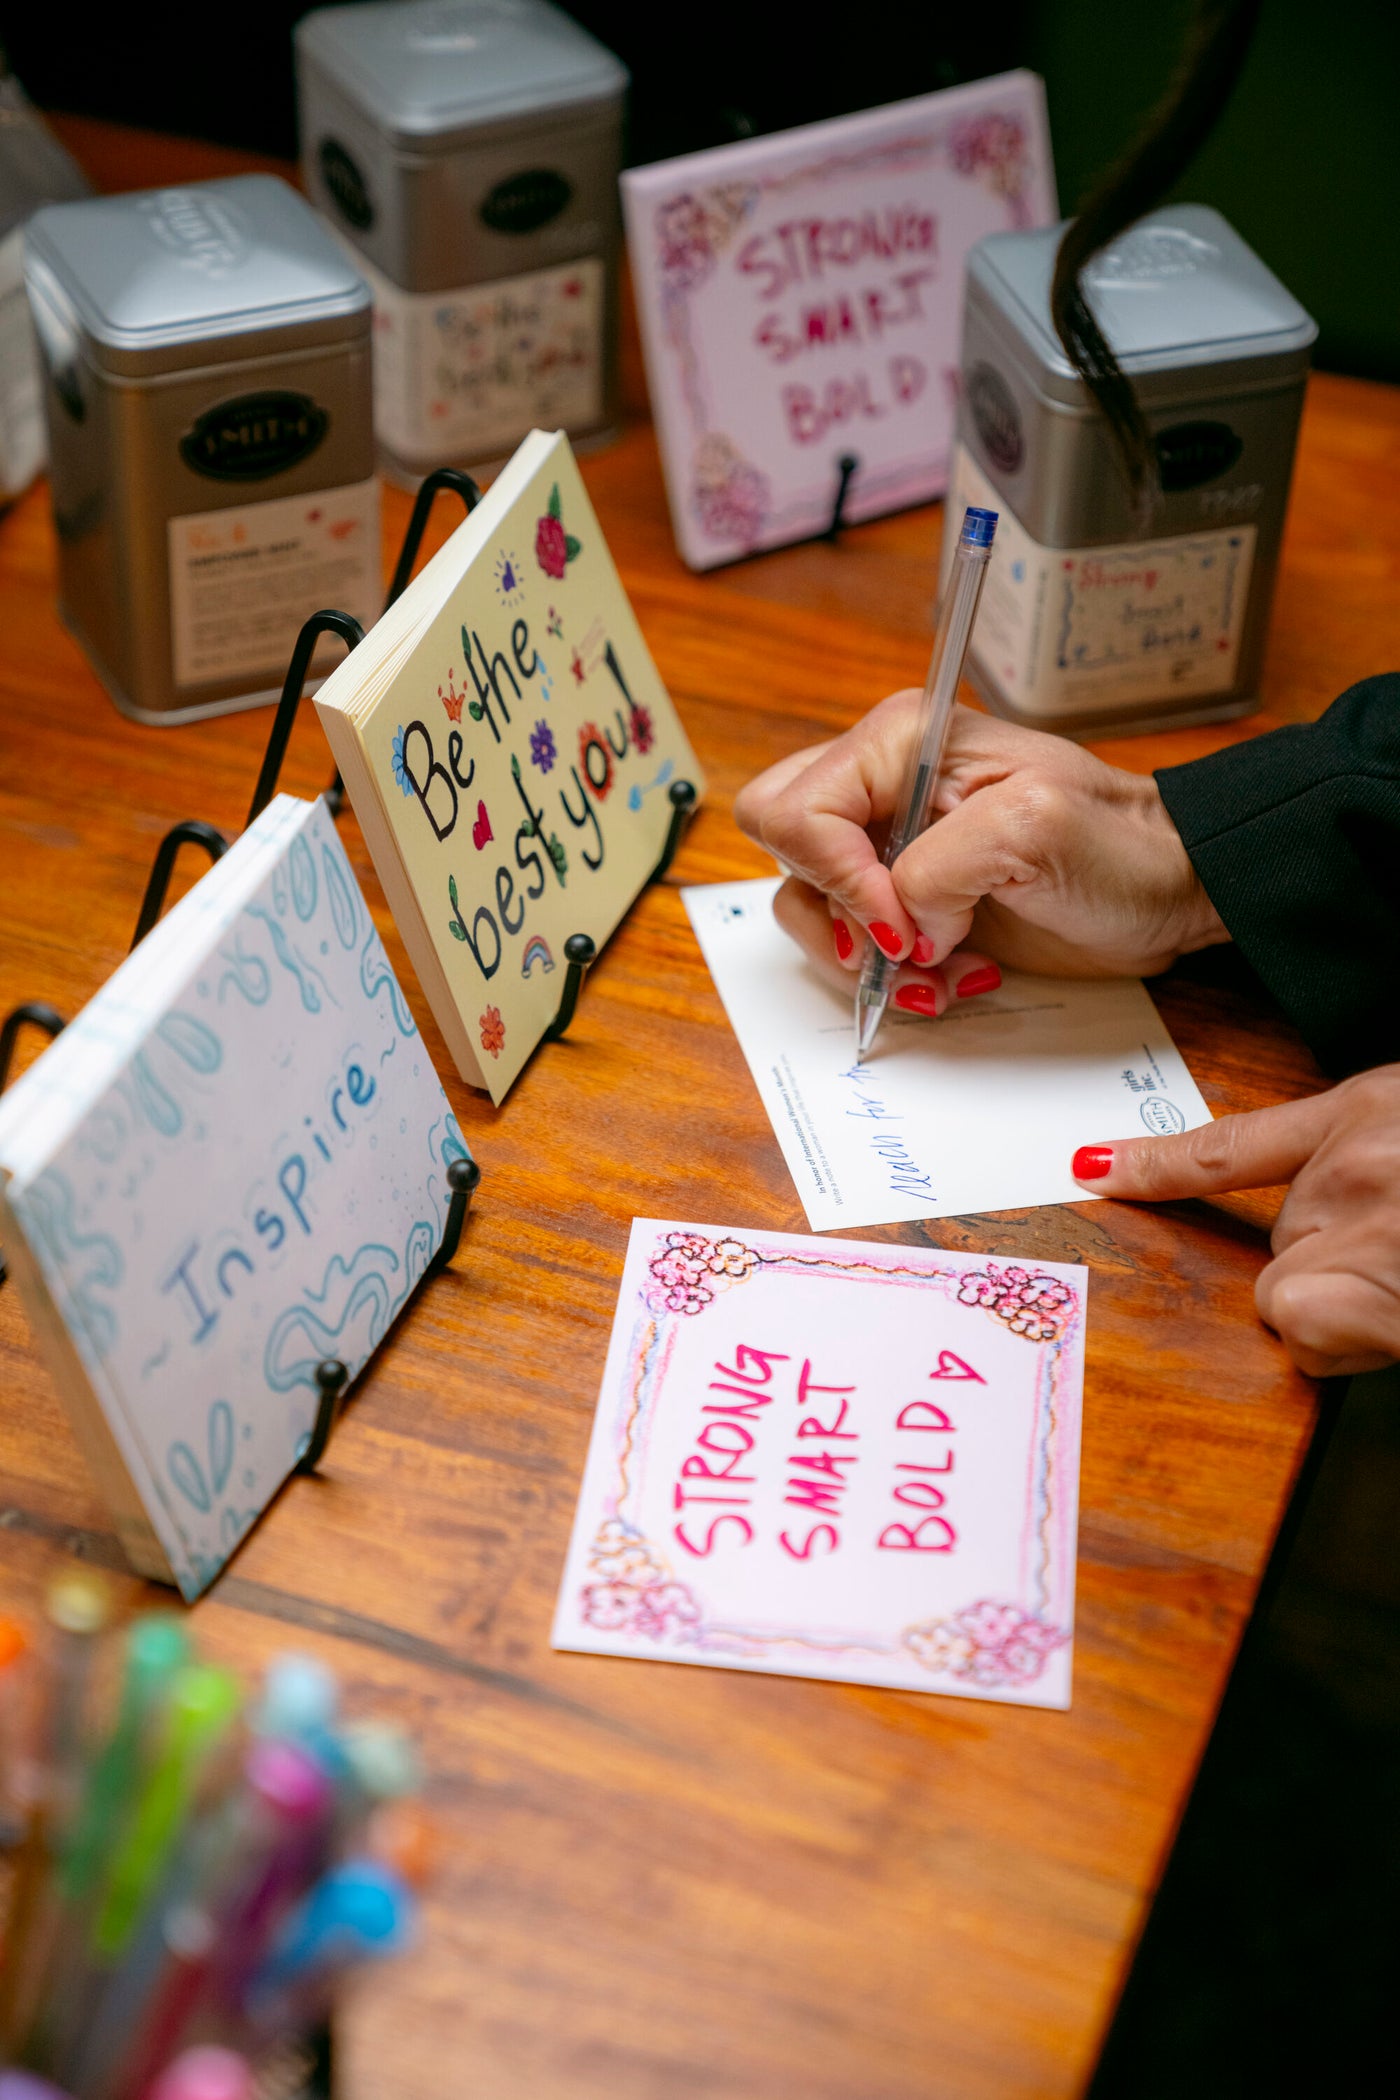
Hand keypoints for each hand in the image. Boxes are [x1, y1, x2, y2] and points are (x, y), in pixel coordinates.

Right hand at [734, 694, 1227, 988]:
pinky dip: (894, 978)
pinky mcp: (905, 901)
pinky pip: (852, 947)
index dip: (837, 879)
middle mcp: (880, 787)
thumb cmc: (1120, 844)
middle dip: (836, 916)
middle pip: (781, 852)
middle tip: (907, 943)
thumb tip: (896, 926)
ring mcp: (888, 847)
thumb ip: (938, 868)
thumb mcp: (1035, 830)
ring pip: (808, 910)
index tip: (904, 922)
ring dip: (872, 962)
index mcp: (899, 741)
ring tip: (949, 969)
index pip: (795, 810)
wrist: (1166, 888)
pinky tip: (959, 975)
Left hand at [1071, 1068, 1399, 1376]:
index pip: (1229, 1147)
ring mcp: (1370, 1242)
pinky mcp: (1384, 1310)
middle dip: (1321, 1266)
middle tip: (1390, 1254)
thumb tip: (1299, 1201)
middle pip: (1273, 1253)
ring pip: (1288, 1309)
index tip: (1090, 1169)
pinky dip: (1358, 1346)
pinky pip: (1319, 1347)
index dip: (1154, 1164)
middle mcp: (1353, 1175)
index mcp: (1362, 1118)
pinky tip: (1399, 1315)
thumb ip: (1353, 1152)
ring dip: (1342, 1316)